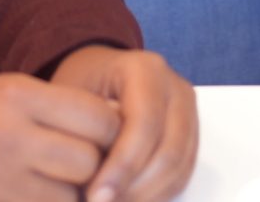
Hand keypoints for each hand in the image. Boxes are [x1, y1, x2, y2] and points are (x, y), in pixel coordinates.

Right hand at [0, 72, 120, 201]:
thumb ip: (50, 107)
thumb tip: (111, 124)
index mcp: (16, 95)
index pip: (97, 118)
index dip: (111, 133)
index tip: (105, 140)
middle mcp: (8, 136)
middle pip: (89, 162)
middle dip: (96, 171)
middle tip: (86, 171)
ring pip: (68, 198)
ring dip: (70, 197)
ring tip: (56, 187)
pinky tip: (34, 198)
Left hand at [50, 44, 199, 201]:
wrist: (99, 75)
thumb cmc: (81, 85)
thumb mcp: (69, 97)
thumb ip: (82, 132)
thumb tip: (90, 180)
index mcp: (145, 70)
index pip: (144, 124)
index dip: (122, 166)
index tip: (96, 196)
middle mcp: (174, 88)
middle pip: (168, 152)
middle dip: (135, 190)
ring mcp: (188, 113)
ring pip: (179, 169)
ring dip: (146, 197)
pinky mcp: (190, 137)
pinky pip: (181, 176)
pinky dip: (155, 196)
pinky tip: (127, 198)